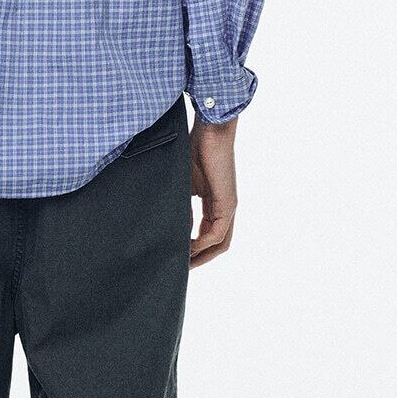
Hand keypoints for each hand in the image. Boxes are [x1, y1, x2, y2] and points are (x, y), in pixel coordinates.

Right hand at [189, 112, 237, 266]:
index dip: (194, 250)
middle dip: (199, 259)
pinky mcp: (227, 204)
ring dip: (202, 256)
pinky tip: (188, 246)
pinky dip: (203, 244)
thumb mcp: (183, 182)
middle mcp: (225, 208)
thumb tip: (168, 221)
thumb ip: (180, 202)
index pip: (208, 235)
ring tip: (183, 263)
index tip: (176, 256)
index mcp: (215, 204)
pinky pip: (218, 233)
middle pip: (218, 245)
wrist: (210, 129)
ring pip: (220, 243)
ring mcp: (228, 207)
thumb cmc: (194, 148)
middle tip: (180, 268)